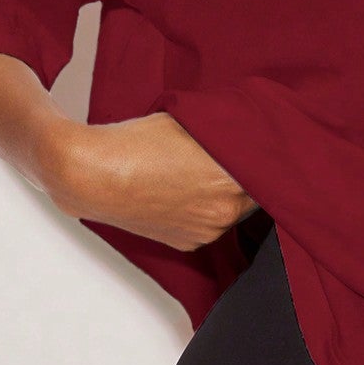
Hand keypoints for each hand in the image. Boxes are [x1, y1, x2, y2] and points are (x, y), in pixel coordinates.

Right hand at [50, 112, 259, 250]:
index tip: (269, 145)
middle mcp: (225, 212)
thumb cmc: (135, 144)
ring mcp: (206, 231)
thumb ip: (228, 130)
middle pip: (256, 192)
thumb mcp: (191, 122)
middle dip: (250, 174)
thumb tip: (251, 129)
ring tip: (204, 171)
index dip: (270, 155)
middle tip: (237, 154)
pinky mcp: (187, 242)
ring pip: (234, 209)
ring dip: (228, 193)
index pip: (273, 170)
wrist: (90, 175)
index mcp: (232, 180)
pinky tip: (187, 189)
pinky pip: (210, 223)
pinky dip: (206, 208)